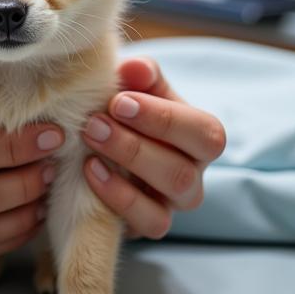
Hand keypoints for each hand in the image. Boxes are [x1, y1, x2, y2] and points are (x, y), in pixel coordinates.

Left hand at [81, 57, 225, 239]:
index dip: (164, 119)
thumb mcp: (138, 84)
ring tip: (89, 143)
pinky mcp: (147, 225)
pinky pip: (144, 224)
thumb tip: (135, 68)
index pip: (205, 134)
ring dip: (123, 174)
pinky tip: (89, 169)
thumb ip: (141, 73)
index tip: (119, 101)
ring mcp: (171, 206)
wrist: (107, 133)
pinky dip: (116, 199)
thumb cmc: (129, 104)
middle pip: (181, 174)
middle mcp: (193, 176)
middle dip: (134, 148)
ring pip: (164, 207)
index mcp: (202, 138)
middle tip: (94, 123)